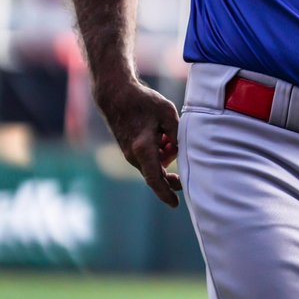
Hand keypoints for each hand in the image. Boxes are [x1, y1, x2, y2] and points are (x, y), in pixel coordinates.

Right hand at [97, 79, 182, 207]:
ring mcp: (129, 153)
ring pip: (152, 164)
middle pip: (156, 174)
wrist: (116, 95)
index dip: (166, 193)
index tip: (175, 204)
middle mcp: (134, 155)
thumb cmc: (143, 102)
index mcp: (143, 149)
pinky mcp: (128, 149)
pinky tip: (162, 135)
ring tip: (168, 135)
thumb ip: (177, 134)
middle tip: (182, 174)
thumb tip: (179, 150)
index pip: (156, 179)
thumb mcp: (168, 113)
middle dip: (170, 175)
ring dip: (164, 156)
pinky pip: (146, 158)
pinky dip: (157, 152)